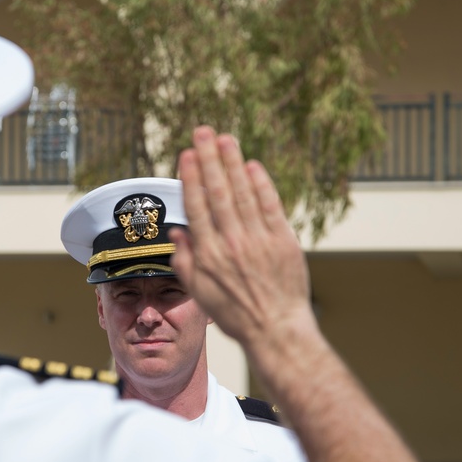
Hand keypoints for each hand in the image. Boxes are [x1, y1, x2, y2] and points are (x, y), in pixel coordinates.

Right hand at [170, 126, 314, 348]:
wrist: (275, 328)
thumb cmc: (234, 313)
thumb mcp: (199, 292)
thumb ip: (184, 260)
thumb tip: (178, 231)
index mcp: (208, 254)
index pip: (198, 206)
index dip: (192, 177)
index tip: (187, 154)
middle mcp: (232, 242)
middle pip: (218, 192)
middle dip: (209, 159)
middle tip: (203, 132)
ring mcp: (259, 239)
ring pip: (243, 193)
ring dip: (233, 163)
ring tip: (225, 139)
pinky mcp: (283, 240)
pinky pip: (270, 205)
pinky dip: (261, 184)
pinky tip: (252, 166)